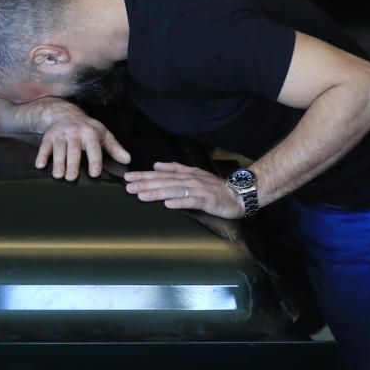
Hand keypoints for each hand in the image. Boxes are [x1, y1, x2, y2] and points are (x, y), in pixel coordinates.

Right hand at [36, 100, 130, 180]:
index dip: (95, 160)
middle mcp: (75, 133)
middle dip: (72, 163)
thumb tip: (127, 159)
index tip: (95, 172)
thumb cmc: (86, 127)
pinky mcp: (49, 136)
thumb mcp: (103, 134)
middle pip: (74, 150)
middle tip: (72, 177)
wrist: (64, 112)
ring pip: (59, 149)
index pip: (94, 148)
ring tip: (58, 174)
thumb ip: (115, 148)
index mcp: (90, 133)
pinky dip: (41, 155)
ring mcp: (61, 134)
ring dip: (58, 162)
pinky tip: (40, 165)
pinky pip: (44, 146)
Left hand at [124, 161, 245, 218]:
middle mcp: (190, 181)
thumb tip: (157, 165)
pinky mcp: (207, 201)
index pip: (161, 175)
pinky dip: (179, 202)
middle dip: (145, 184)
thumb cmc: (217, 187)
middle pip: (164, 182)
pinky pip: (192, 201)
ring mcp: (199, 190)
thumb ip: (176, 169)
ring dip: (157, 193)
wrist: (240, 194)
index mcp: (186, 175)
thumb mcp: (195, 174)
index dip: (144, 176)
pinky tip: (168, 204)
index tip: (128, 177)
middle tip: (129, 186)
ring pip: (174, 191)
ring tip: (142, 195)